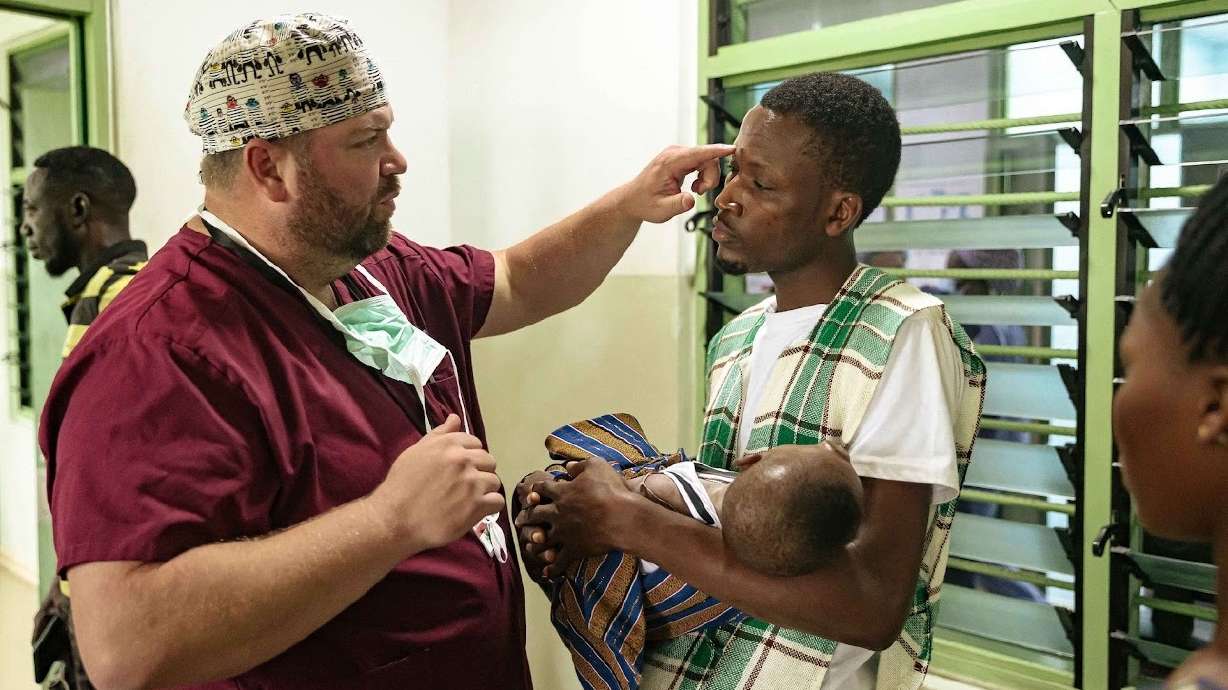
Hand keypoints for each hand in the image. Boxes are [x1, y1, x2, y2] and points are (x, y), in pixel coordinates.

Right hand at [369, 414, 505, 553]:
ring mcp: (472, 483)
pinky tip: (476, 510)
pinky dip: (489, 507)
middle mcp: (463, 460)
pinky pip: (497, 501)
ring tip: (469, 499)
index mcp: (449, 445)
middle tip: (464, 485)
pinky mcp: (477, 505)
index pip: (475, 443)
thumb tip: (455, 418)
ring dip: (484, 490)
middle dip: (479, 471)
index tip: (459, 469)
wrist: (395, 519)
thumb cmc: (401, 484)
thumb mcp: (416, 452)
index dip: (469, 456)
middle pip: (488, 461)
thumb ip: (439, 434)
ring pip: (494, 480)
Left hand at [520, 459, 637, 577]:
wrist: (622, 517)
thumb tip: (568, 465)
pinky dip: (552, 568)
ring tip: (529, 545)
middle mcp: (558, 513)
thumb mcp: (596, 467)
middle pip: (536, 514)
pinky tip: (546, 574)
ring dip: (534, 541)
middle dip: (527, 517)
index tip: (531, 493)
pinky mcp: (574, 549)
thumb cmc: (611, 489)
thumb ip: (580, 465)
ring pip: (542, 538)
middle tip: (520, 520)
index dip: (536, 490)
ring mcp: (564, 533)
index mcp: (562, 492)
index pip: (542, 489)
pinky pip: (560, 561)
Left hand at [616, 144, 733, 223]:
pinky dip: (704, 175)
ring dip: (708, 177)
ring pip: (707, 159)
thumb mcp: (661, 210)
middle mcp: (674, 153)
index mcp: (669, 163)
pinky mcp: (682, 157)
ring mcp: (678, 154)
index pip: (698, 153)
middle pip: (707, 157)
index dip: (717, 151)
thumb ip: (677, 205)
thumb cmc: (645, 204)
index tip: (733, 149)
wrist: (633, 199)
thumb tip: (691, 199)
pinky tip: (694, 186)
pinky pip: (703, 161)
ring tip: (696, 191)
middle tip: (701, 193)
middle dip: (711, 177)